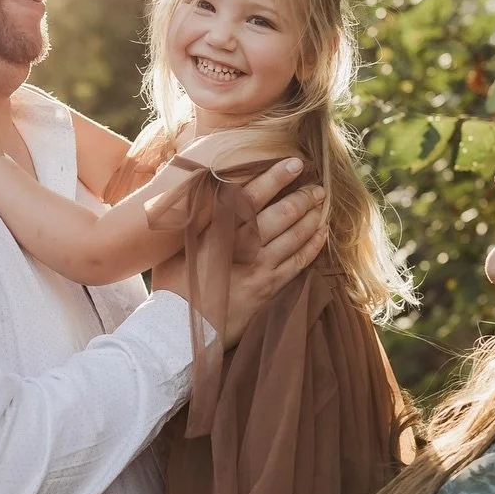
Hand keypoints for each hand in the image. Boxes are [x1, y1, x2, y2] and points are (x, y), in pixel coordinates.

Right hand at [153, 157, 327, 346]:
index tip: (294, 163)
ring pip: (293, 237)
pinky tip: (322, 233)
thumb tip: (195, 188)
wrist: (176, 329)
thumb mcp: (173, 246)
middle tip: (317, 184)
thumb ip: (191, 218)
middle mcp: (241, 248)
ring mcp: (258, 270)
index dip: (274, 178)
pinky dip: (312, 246)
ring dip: (311, 217)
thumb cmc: (172, 284)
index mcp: (216, 232)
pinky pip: (297, 264)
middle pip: (280, 215)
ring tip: (322, 202)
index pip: (250, 198)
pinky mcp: (267, 289)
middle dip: (301, 197)